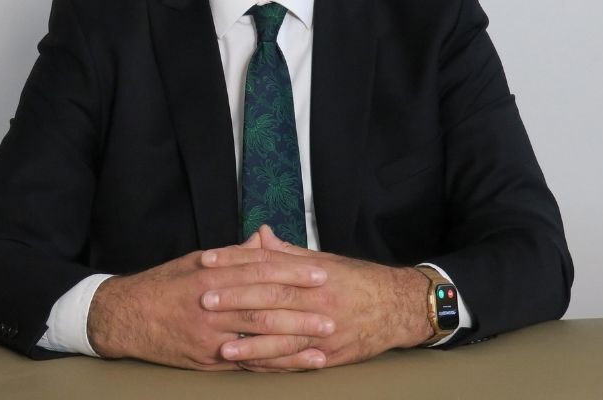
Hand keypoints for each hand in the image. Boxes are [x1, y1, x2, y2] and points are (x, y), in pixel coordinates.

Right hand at [86, 233, 334, 370]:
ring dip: (296, 337)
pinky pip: (248, 361)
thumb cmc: (162, 285)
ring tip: (324, 339)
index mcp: (211, 273)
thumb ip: (232, 255)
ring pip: (260, 334)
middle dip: (302, 307)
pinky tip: (298, 362)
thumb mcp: (194, 261)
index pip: (260, 269)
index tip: (320, 272)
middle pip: (265, 302)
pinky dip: (276, 362)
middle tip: (332, 309)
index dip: (292, 271)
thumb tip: (263, 242)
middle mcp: (212, 302)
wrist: (124, 317)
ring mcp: (210, 333)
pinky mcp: (207, 358)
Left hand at [200, 226, 431, 369]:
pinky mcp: (329, 354)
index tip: (208, 260)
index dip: (235, 261)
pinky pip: (295, 361)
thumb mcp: (325, 260)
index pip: (267, 264)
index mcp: (312, 273)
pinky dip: (271, 364)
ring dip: (250, 343)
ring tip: (222, 346)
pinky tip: (250, 365)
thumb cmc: (358, 281)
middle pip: (270, 299)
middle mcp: (318, 300)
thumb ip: (288, 253)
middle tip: (205, 301)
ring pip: (282, 337)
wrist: (398, 307)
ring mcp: (324, 330)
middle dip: (235, 300)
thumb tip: (260, 236)